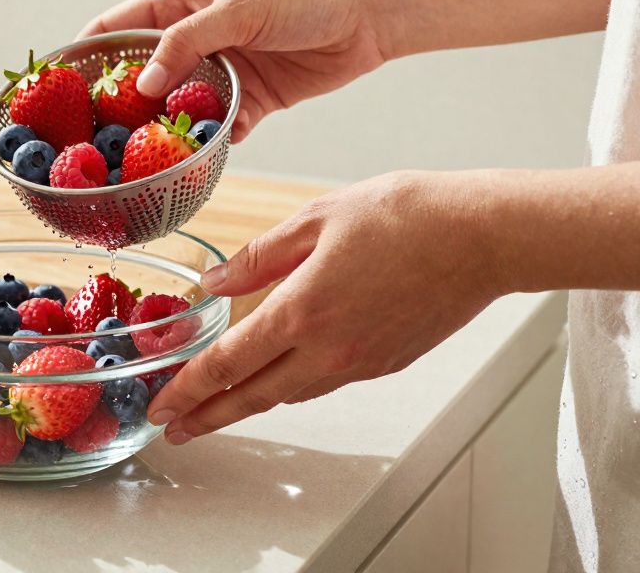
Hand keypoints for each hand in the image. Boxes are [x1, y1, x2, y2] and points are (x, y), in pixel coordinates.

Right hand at [79, 0, 391, 142]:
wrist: (370, 15)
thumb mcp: (236, 9)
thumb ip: (185, 45)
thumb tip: (141, 87)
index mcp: (180, 3)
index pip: (117, 28)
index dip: (87, 54)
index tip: (60, 86)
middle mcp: (194, 40)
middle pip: (142, 77)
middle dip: (119, 108)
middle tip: (94, 139)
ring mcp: (220, 73)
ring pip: (176, 110)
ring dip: (162, 135)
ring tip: (137, 164)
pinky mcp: (250, 102)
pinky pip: (216, 131)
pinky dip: (205, 149)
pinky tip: (191, 167)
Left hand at [147, 170, 504, 443]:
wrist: (483, 237)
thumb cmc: (405, 215)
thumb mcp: (316, 218)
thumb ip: (258, 257)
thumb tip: (213, 283)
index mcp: (302, 309)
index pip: (228, 363)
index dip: (187, 388)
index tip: (161, 405)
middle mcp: (329, 348)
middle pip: (253, 396)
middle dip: (208, 416)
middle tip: (175, 430)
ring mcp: (360, 361)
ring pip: (290, 394)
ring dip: (248, 405)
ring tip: (216, 410)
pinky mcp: (386, 363)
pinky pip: (324, 383)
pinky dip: (291, 388)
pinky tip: (276, 381)